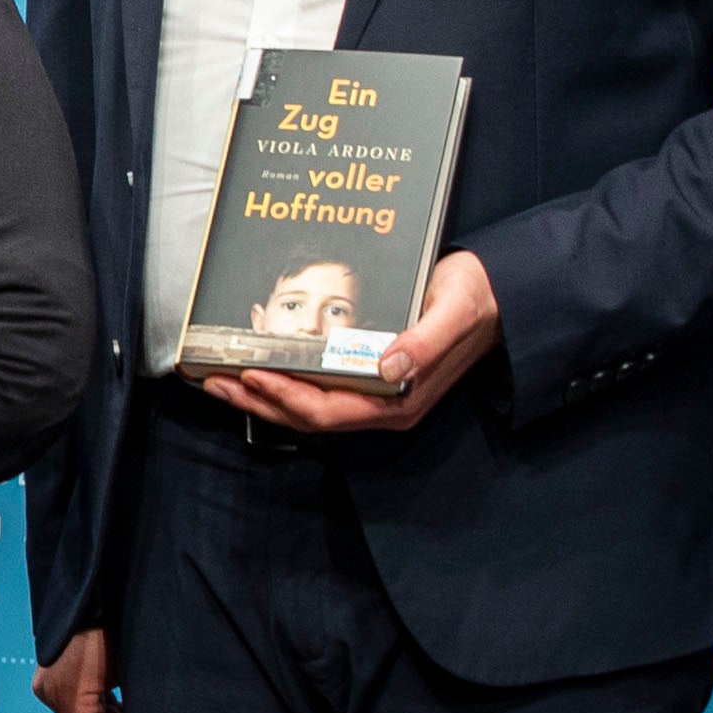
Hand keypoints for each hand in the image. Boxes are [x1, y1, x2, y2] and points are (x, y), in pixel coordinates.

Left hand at [201, 246, 503, 436]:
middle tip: (214, 381)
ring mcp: (375, 395)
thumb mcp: (454, 312)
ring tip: (221, 380)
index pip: (329, 411)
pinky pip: (316, 389)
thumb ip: (425, 341)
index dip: (286, 396)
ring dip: (263, 395)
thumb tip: (388, 367)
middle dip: (259, 401)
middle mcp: (383, 406)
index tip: (252, 374)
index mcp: (400, 400)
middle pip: (308, 416)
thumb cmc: (476, 300)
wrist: (498, 296)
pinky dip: (282, 380)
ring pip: (306, 407)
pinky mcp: (369, 378)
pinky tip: (258, 365)